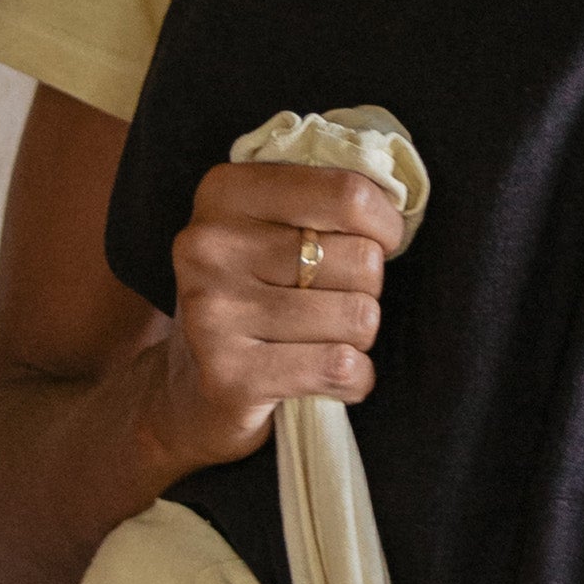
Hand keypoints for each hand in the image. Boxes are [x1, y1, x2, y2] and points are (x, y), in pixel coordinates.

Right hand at [146, 157, 405, 477]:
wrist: (187, 391)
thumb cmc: (256, 297)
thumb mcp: (272, 229)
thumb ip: (323, 202)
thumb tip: (396, 193)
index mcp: (226, 193)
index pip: (348, 193)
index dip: (384, 226)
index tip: (377, 244)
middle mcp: (211, 246)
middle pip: (362, 260)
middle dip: (366, 290)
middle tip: (330, 304)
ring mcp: (215, 312)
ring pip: (359, 317)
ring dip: (358, 338)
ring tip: (321, 340)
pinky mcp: (229, 376)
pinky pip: (341, 367)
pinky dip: (355, 378)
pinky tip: (326, 377)